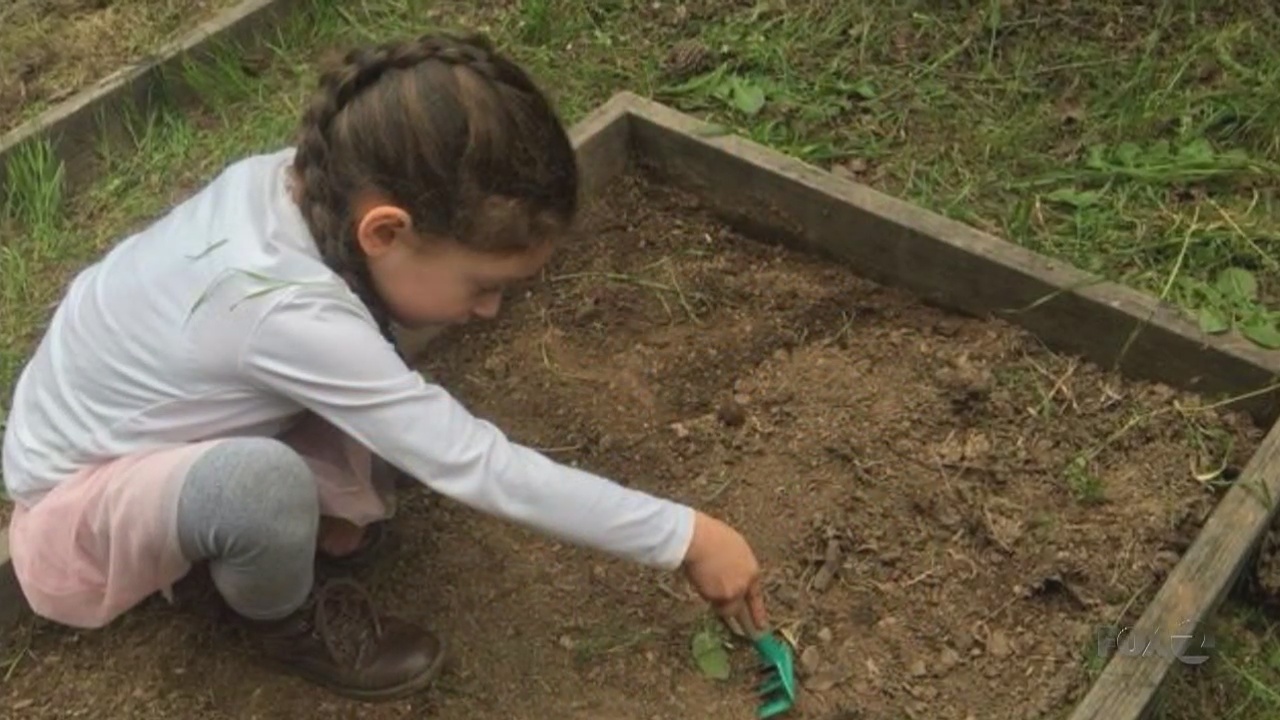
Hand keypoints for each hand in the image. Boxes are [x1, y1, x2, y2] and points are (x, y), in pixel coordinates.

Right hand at [681, 510, 768, 637]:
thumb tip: (733, 577)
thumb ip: (738, 567)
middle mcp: (745, 585)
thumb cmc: (712, 536)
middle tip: (753, 639)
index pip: (756, 597)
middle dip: (748, 627)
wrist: (698, 540)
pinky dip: (709, 599)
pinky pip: (712, 603)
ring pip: (727, 610)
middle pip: (745, 612)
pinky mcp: (715, 597)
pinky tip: (703, 587)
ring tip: (723, 614)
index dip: (758, 613)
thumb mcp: (734, 548)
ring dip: (725, 613)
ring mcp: (730, 593)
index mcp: (752, 570)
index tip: (762, 626)